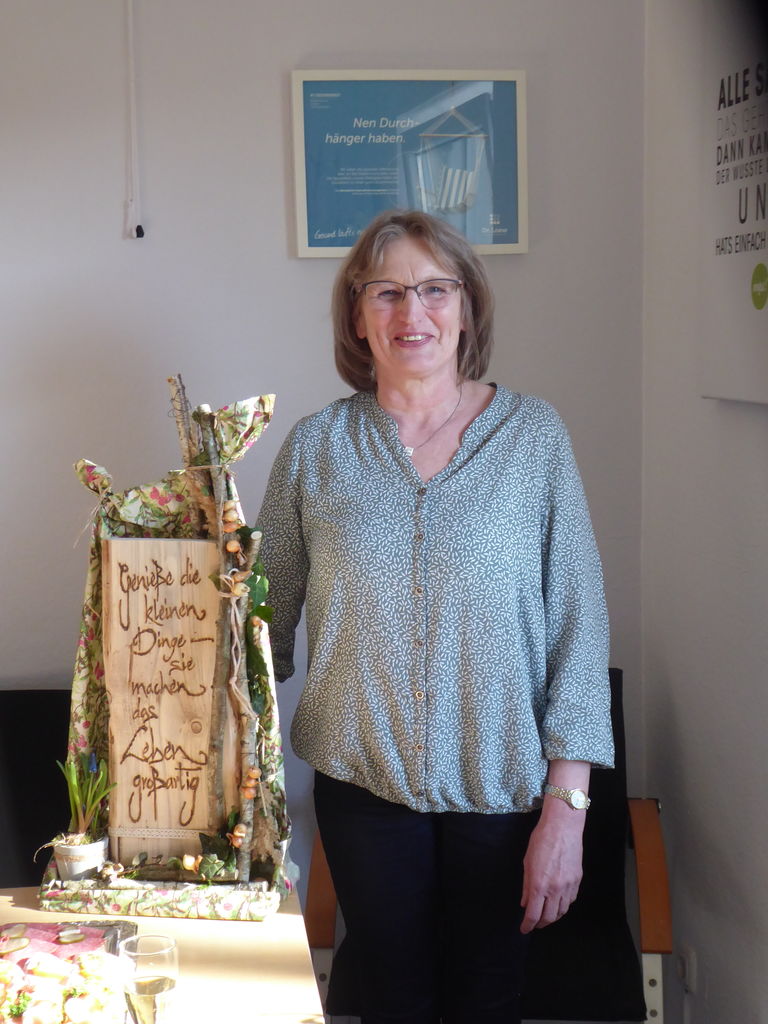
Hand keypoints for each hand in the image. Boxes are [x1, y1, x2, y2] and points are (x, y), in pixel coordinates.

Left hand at [520, 814, 583, 933]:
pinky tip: (558, 902)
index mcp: (539, 885)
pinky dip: (564, 905)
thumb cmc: (541, 840)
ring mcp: (568, 885)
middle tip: (535, 924)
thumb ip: (526, 885)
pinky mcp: (578, 880)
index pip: (533, 914)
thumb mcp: (527, 862)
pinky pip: (571, 900)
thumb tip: (525, 903)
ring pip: (562, 911)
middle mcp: (555, 889)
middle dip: (541, 924)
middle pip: (549, 917)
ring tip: (546, 915)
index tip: (524, 929)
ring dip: (553, 917)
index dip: (528, 925)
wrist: (563, 827)